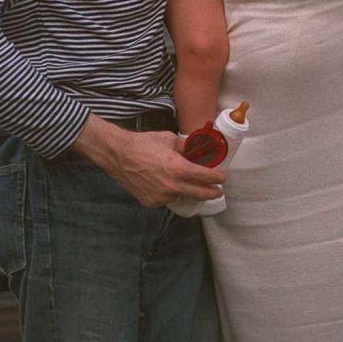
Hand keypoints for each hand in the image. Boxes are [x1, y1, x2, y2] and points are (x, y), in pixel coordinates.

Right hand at [73, 114, 225, 207]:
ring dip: (188, 190)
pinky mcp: (151, 202)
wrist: (119, 155)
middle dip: (212, 192)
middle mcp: (172, 186)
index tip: (223, 177)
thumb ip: (186, 147)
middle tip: (218, 190)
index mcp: (179, 168)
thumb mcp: (169, 139)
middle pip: (200, 193)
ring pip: (182, 196)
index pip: (206, 177)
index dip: (218, 177)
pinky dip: (170, 192)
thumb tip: (198, 149)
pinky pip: (167, 198)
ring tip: (188, 183)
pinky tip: (166, 183)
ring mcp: (162, 196)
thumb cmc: (144, 144)